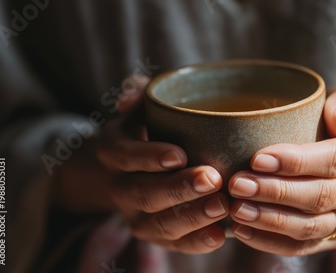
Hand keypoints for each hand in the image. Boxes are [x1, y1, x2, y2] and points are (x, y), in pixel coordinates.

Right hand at [53, 75, 228, 253]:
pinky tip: (219, 234)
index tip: (179, 155)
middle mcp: (120, 187)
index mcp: (114, 151)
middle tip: (212, 179)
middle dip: (178, 189)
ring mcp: (135, 215)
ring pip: (157, 224)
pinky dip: (195, 242)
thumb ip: (136, 92)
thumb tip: (126, 100)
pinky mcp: (154, 233)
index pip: (125, 155)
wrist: (131, 167)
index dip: (149, 157)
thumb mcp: (139, 105)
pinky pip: (172, 244)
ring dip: (190, 217)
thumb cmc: (146, 127)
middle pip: (143, 193)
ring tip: (222, 206)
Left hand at [228, 88, 335, 255]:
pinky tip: (242, 230)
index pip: (334, 160)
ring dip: (270, 220)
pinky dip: (270, 242)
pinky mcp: (334, 238)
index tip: (258, 159)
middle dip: (275, 192)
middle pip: (320, 196)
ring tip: (237, 209)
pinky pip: (303, 247)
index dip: (297, 162)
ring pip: (310, 227)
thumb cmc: (334, 122)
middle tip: (238, 185)